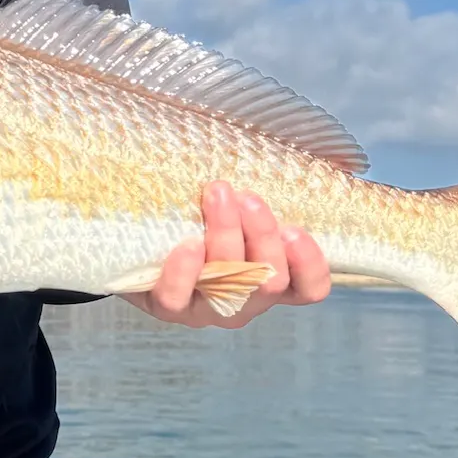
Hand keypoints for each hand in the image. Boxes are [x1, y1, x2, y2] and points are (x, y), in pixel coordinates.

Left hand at [122, 182, 330, 328]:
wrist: (148, 242)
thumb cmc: (205, 217)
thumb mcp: (241, 207)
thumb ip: (258, 197)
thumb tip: (280, 148)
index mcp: (273, 279)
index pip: (309, 288)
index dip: (309, 265)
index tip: (294, 230)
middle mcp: (247, 300)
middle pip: (269, 281)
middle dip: (262, 235)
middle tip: (247, 198)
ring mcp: (208, 308)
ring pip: (229, 284)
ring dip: (227, 236)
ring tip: (217, 195)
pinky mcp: (170, 307)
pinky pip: (178, 297)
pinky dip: (185, 271)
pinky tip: (189, 243)